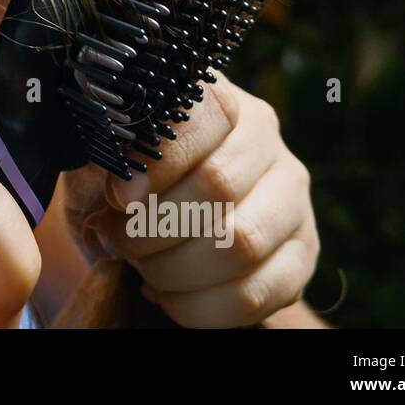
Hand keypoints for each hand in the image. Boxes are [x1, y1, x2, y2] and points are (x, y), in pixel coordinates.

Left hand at [59, 72, 318, 327]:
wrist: (141, 221)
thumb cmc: (119, 176)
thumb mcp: (102, 152)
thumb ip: (107, 152)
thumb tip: (122, 185)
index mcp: (217, 97)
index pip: (209, 112)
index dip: (159, 160)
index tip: (117, 196)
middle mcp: (266, 138)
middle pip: (220, 184)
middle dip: (154, 225)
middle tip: (118, 238)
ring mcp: (291, 196)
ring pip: (242, 243)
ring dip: (172, 268)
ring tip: (140, 266)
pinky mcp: (301, 254)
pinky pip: (254, 295)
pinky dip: (196, 306)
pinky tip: (165, 293)